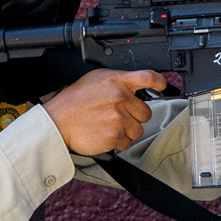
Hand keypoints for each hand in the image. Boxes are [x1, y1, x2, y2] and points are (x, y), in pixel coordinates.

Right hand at [43, 67, 168, 156]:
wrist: (58, 122)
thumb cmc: (74, 102)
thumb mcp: (95, 80)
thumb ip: (117, 81)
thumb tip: (134, 87)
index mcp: (116, 81)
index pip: (148, 77)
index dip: (159, 82)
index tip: (162, 86)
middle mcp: (120, 97)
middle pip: (146, 112)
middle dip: (134, 116)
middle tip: (117, 116)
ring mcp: (119, 117)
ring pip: (138, 130)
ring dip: (127, 131)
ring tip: (108, 126)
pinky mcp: (115, 135)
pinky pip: (127, 143)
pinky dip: (118, 142)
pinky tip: (104, 134)